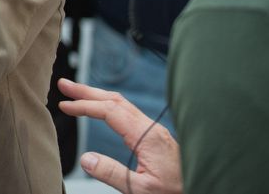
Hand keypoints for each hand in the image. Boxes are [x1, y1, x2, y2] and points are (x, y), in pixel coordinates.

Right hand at [57, 78, 181, 193]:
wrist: (203, 188)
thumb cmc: (176, 190)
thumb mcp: (141, 189)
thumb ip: (112, 174)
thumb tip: (86, 159)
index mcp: (146, 136)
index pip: (109, 111)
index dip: (85, 106)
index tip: (65, 105)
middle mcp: (150, 127)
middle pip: (114, 100)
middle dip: (87, 91)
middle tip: (64, 84)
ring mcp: (154, 130)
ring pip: (122, 104)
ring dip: (98, 96)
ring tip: (78, 93)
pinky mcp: (156, 136)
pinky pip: (128, 112)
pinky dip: (110, 105)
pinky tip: (104, 109)